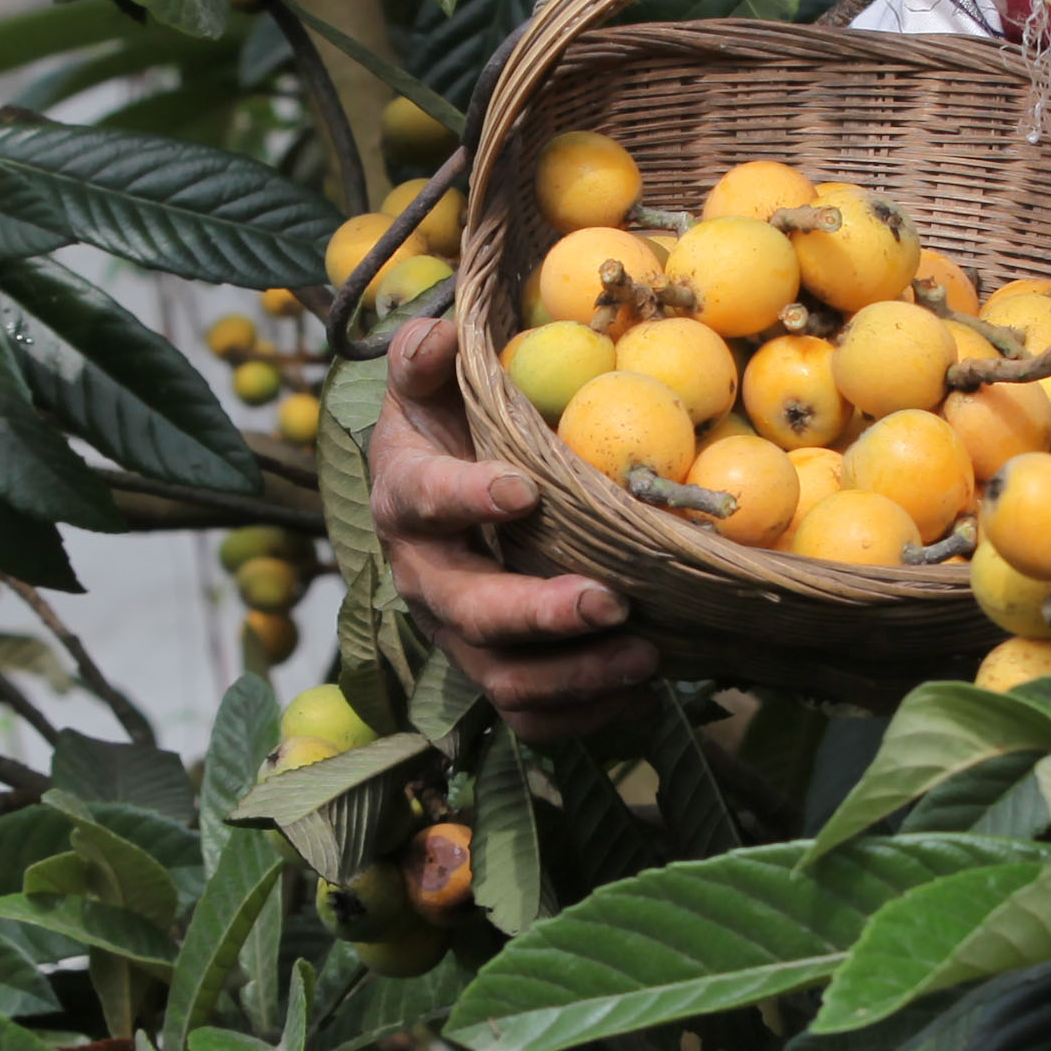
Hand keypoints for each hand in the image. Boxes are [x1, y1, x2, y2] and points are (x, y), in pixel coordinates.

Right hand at [360, 315, 669, 737]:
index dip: (467, 497)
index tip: (523, 491)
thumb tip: (441, 334)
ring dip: (573, 676)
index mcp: (406, 496)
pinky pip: (528, 716)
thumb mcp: (430, 387)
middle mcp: (425, 576)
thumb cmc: (447, 431)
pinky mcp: (492, 669)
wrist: (432, 500)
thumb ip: (426, 358)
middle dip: (539, 613)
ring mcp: (457, 634)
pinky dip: (582, 716)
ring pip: (501, 678)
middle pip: (469, 610)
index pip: (424, 498)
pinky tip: (638, 692)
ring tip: (644, 654)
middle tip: (609, 600)